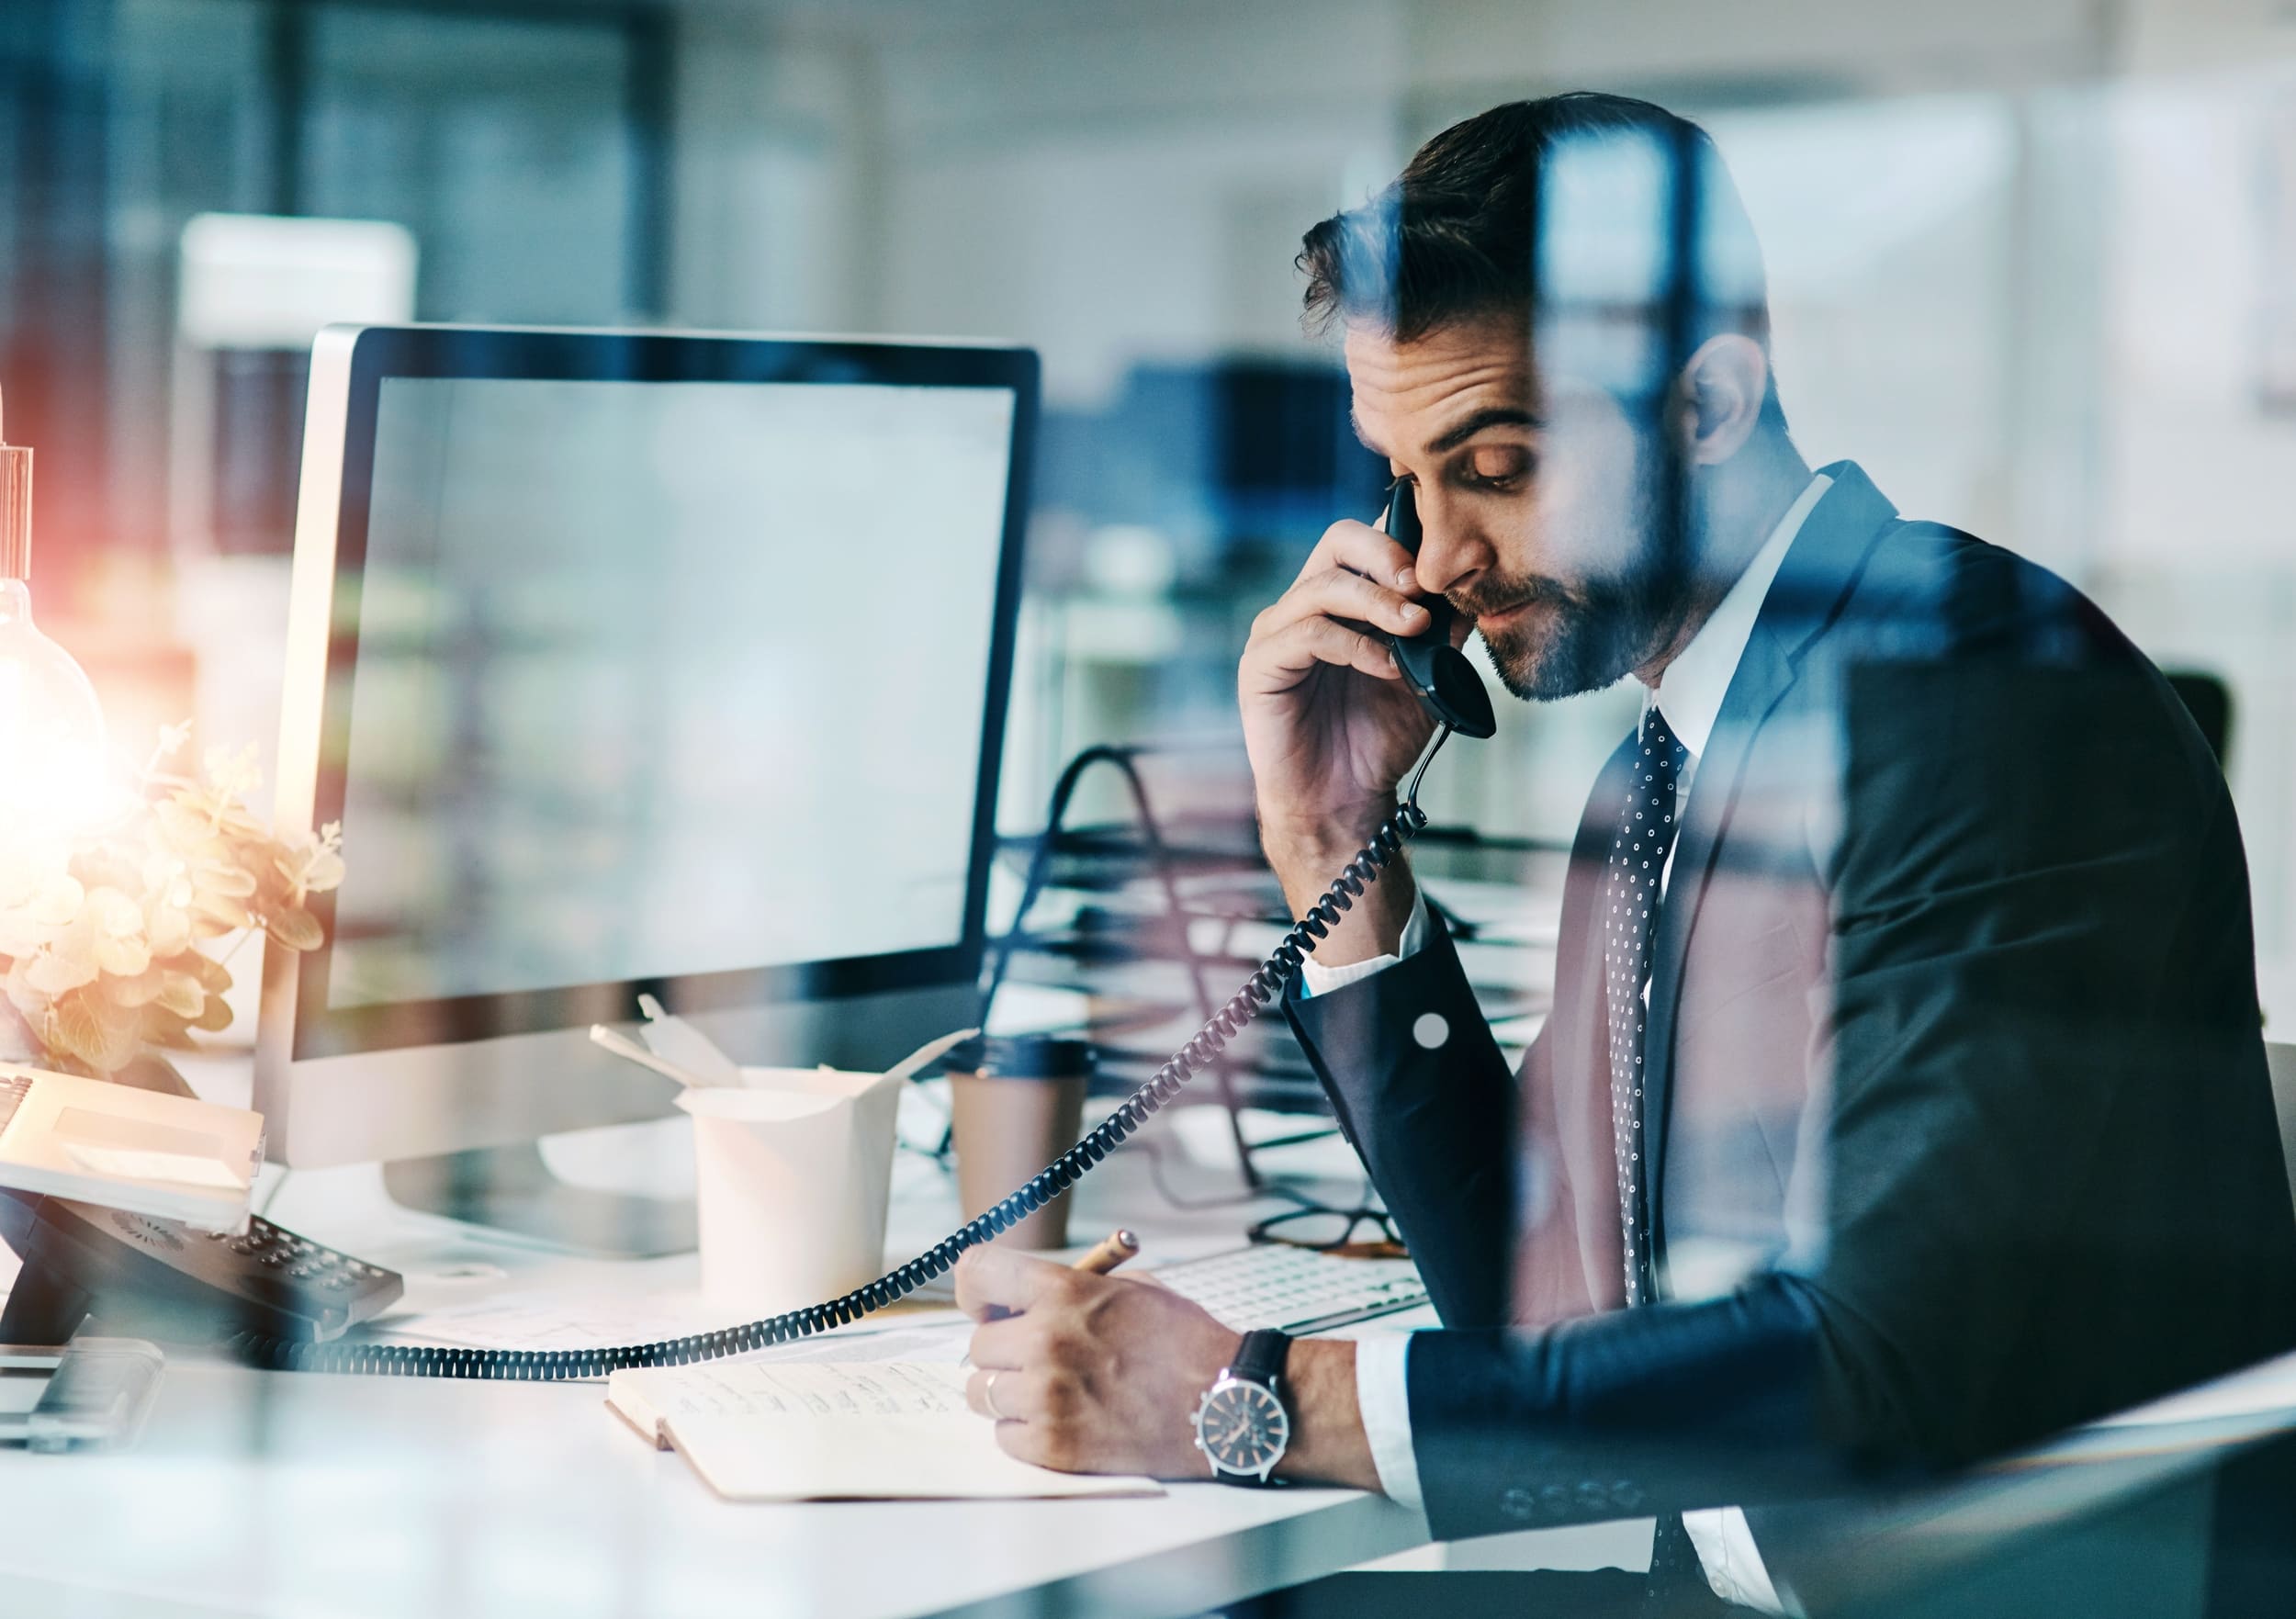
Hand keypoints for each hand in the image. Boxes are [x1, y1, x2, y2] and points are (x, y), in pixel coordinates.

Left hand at [954, 1246, 1381, 1489]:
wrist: (1225, 1404)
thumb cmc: (1184, 1342)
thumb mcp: (1131, 1288)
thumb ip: (1070, 1287)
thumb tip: (1019, 1297)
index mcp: (1064, 1292)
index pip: (976, 1274)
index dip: (979, 1291)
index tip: (990, 1306)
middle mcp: (1046, 1341)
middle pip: (978, 1345)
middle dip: (1003, 1350)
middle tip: (1038, 1357)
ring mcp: (1047, 1397)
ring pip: (982, 1393)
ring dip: (1009, 1393)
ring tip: (1051, 1391)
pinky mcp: (1054, 1446)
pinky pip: (1004, 1437)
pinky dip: (1024, 1432)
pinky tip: (1062, 1420)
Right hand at [1239, 518, 1461, 959]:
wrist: (1344, 799)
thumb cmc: (1379, 737)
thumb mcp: (1429, 674)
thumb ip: (1446, 629)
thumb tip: (1474, 584)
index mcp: (1341, 600)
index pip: (1366, 539)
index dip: (1405, 539)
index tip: (1444, 569)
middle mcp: (1304, 605)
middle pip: (1338, 540)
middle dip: (1388, 556)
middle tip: (1424, 588)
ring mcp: (1277, 632)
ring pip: (1325, 586)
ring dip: (1379, 604)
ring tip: (1415, 629)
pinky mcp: (1261, 665)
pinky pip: (1308, 634)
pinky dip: (1355, 645)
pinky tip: (1387, 667)